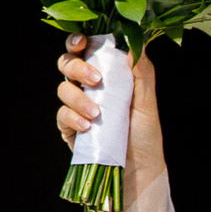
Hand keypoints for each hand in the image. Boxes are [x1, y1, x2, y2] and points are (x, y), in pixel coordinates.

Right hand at [55, 35, 162, 182]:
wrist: (140, 169)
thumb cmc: (145, 133)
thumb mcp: (148, 101)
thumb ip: (143, 73)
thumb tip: (137, 44)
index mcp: (106, 74)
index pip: (86, 50)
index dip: (77, 41)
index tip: (81, 42)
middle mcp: (88, 87)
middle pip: (67, 64)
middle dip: (77, 68)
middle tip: (96, 80)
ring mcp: (76, 107)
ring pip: (63, 89)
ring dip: (78, 98)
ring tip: (97, 114)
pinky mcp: (70, 128)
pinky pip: (62, 115)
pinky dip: (72, 118)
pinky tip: (88, 126)